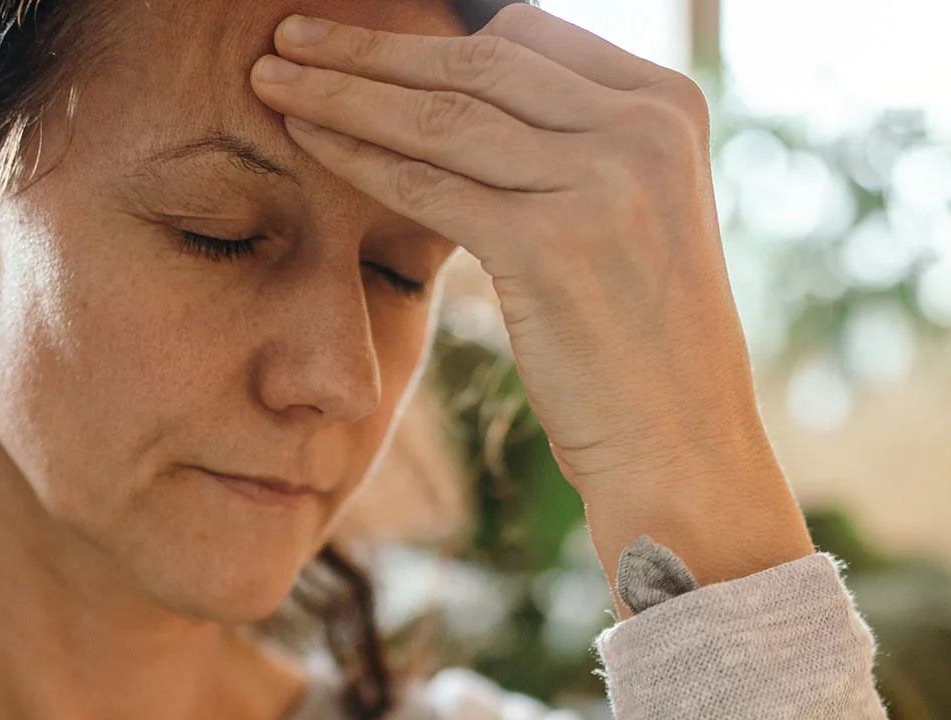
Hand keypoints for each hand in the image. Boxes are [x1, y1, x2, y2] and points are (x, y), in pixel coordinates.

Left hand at [251, 6, 813, 587]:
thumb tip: (476, 89)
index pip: (527, 35)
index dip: (430, 32)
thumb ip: (578, 143)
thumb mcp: (637, 213)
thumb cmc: (641, 345)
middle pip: (477, 59)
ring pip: (439, 114)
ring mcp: (602, 179)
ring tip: (272, 76)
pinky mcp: (550, 241)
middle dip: (370, 47)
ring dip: (341, 89)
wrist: (678, 446)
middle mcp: (644, 126)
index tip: (358, 38)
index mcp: (669, 105)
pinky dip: (355, 155)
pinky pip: (425, 181)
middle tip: (290, 33)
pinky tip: (305, 140)